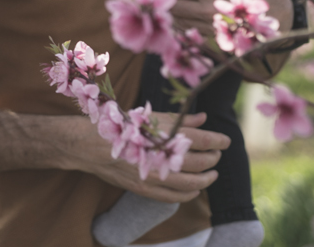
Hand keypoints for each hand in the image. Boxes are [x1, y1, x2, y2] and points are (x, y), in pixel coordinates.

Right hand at [71, 112, 227, 202]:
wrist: (88, 144)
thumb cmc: (118, 126)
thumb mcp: (148, 117)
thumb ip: (177, 120)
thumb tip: (203, 118)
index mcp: (161, 134)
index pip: (200, 140)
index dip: (217, 140)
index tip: (225, 141)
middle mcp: (159, 156)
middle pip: (199, 162)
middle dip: (213, 158)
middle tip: (217, 153)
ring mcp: (152, 175)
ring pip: (191, 183)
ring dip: (206, 179)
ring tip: (212, 172)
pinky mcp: (144, 188)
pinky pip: (174, 197)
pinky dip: (189, 194)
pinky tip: (194, 189)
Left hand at [159, 0, 293, 36]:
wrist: (271, 13)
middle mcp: (208, 7)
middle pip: (172, 5)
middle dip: (164, 0)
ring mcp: (209, 24)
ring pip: (176, 19)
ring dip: (170, 13)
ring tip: (174, 5)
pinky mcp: (211, 36)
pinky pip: (186, 30)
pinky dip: (180, 23)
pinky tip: (183, 17)